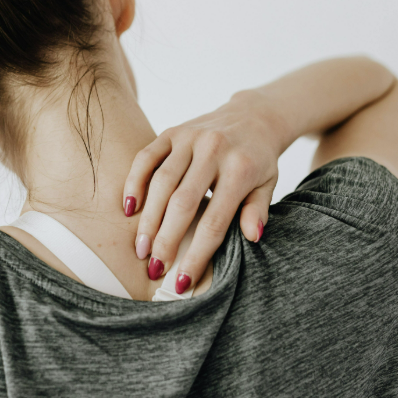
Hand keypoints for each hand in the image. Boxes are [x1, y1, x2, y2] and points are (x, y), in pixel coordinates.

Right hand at [123, 90, 288, 290]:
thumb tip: (251, 238)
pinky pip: (146, 158)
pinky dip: (134, 182)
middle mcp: (213, 150)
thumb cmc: (259, 160)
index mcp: (240, 169)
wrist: (253, 116)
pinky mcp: (172, 131)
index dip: (197, 254)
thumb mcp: (268, 185)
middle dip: (166, 240)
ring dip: (147, 219)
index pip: (214, 221)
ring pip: (161, 183)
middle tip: (154, 268)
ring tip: (140, 248)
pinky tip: (129, 208)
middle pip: (182, 203)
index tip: (182, 281)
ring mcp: (190, 138)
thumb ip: (257, 211)